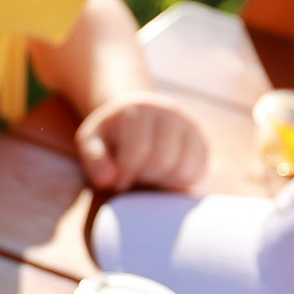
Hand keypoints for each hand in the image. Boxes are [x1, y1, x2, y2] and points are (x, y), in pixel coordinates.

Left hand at [74, 94, 209, 193]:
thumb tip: (108, 181)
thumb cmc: (111, 134)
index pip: (138, 149)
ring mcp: (190, 127)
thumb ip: (94, 159)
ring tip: (147, 176)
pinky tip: (162, 178)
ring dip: (162, 183)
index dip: (126, 173)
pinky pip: (197, 173)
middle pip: (163, 161)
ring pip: (183, 171)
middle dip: (144, 178)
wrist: (137, 116)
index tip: (117, 183)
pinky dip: (179, 184)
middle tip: (133, 178)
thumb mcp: (91, 141)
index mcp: (140, 109)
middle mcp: (170, 113)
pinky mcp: (201, 144)